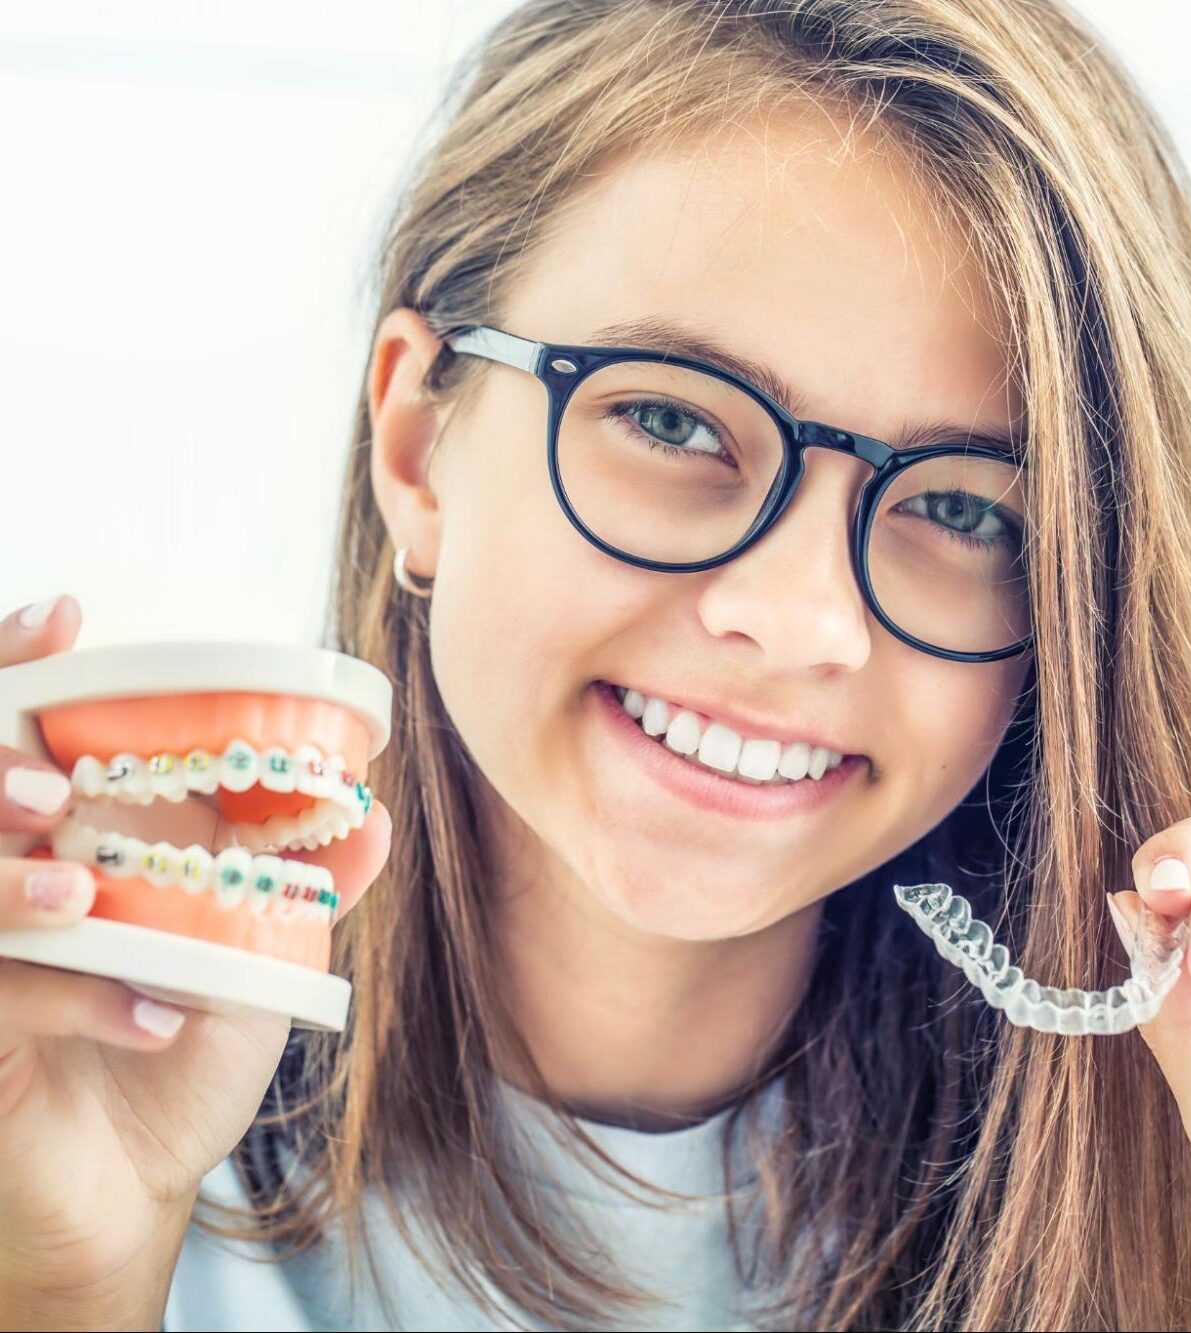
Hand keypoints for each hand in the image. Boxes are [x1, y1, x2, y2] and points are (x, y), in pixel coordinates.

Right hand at [0, 596, 391, 1309]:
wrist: (137, 1177)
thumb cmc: (181, 1042)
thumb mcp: (252, 956)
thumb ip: (300, 883)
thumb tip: (372, 818)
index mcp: (70, 839)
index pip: (18, 729)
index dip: (16, 663)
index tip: (65, 618)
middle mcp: (11, 882)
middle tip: (51, 791)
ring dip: (8, 885)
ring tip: (80, 899)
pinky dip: (77, 999)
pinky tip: (156, 1018)